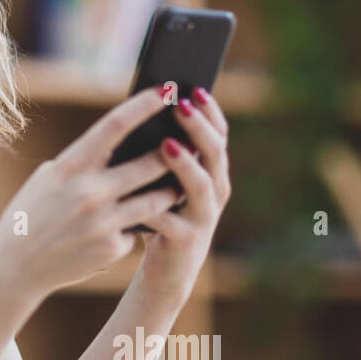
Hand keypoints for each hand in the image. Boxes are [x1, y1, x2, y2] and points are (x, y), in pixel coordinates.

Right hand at [0, 86, 181, 298]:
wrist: (15, 266)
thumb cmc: (30, 214)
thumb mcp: (50, 178)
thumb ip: (84, 162)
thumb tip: (122, 144)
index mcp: (70, 166)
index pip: (116, 125)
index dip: (145, 104)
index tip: (168, 90)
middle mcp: (89, 192)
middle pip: (150, 162)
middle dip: (174, 151)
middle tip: (188, 142)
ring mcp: (103, 222)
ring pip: (157, 199)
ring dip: (170, 190)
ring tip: (174, 185)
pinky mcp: (112, 248)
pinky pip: (136, 230)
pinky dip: (131, 228)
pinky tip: (114, 232)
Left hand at [137, 87, 231, 295]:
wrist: (167, 270)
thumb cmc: (161, 215)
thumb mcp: (165, 181)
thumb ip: (163, 155)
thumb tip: (144, 112)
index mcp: (212, 172)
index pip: (218, 135)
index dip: (210, 112)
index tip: (196, 89)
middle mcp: (215, 192)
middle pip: (214, 154)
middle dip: (199, 127)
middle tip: (182, 105)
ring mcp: (203, 217)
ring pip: (200, 185)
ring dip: (184, 163)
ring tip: (167, 143)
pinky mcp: (186, 240)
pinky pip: (172, 220)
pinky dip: (158, 206)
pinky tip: (142, 193)